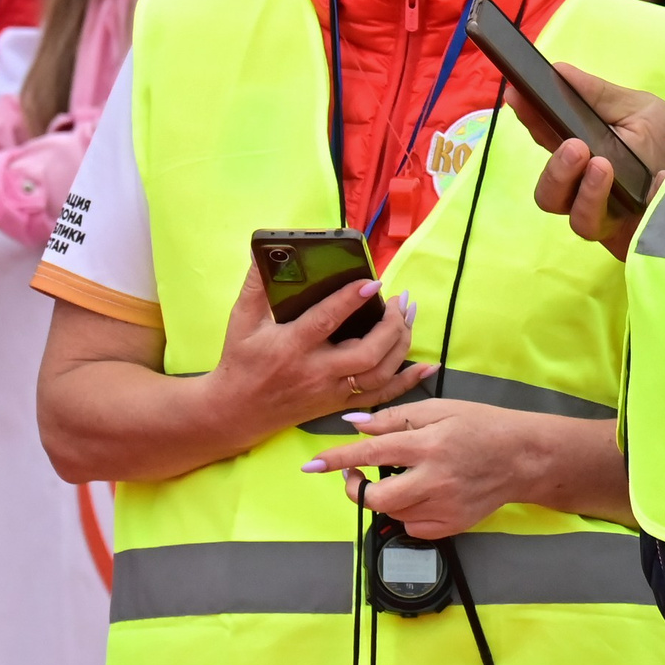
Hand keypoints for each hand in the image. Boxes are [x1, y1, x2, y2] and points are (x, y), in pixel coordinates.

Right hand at [205, 268, 437, 446]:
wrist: (236, 412)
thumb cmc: (241, 361)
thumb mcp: (242, 321)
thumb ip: (256, 286)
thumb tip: (265, 252)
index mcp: (291, 346)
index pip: (326, 322)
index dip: (351, 300)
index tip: (374, 282)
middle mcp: (316, 372)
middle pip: (366, 353)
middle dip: (391, 327)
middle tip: (401, 301)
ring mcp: (331, 392)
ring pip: (379, 374)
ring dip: (402, 345)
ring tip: (409, 317)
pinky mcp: (340, 404)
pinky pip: (381, 396)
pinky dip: (408, 381)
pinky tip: (428, 365)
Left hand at [302, 399, 544, 537]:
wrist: (523, 457)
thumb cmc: (481, 425)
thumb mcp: (440, 408)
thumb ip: (395, 418)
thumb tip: (354, 426)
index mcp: (429, 443)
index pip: (372, 452)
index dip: (338, 460)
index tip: (312, 465)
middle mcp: (434, 479)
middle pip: (376, 498)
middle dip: (356, 489)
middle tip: (356, 476)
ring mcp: (444, 506)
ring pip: (392, 513)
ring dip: (384, 497)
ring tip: (399, 478)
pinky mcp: (451, 526)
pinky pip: (412, 526)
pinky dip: (406, 512)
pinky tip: (419, 495)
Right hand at [521, 64, 664, 260]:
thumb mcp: (639, 110)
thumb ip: (597, 95)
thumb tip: (558, 71)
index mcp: (585, 154)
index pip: (547, 141)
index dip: (530, 120)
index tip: (519, 95)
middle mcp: (590, 190)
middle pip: (550, 195)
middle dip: (555, 171)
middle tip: (576, 147)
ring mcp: (613, 219)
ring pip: (579, 221)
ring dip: (587, 194)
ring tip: (604, 167)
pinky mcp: (635, 242)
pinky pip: (627, 235)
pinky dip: (647, 201)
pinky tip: (661, 179)